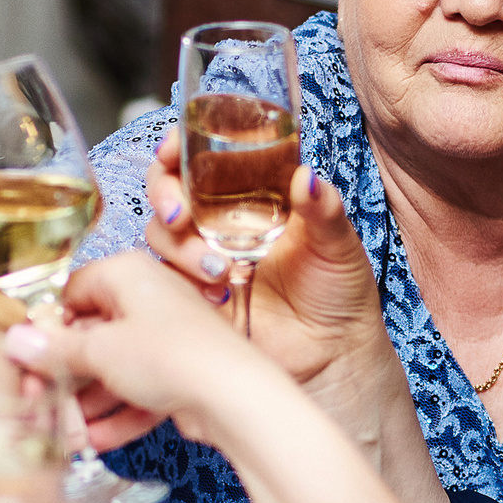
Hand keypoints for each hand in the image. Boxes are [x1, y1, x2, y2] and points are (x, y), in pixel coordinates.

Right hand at [2, 253, 282, 448]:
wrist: (234, 395)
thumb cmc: (172, 354)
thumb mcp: (99, 351)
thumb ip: (55, 349)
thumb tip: (15, 340)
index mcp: (127, 274)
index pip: (72, 293)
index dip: (47, 328)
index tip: (26, 359)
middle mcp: (149, 299)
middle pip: (92, 335)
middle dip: (64, 375)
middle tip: (37, 401)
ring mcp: (167, 338)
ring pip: (115, 369)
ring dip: (88, 403)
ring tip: (63, 433)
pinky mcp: (181, 373)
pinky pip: (140, 391)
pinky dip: (119, 415)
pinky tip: (95, 442)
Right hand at [141, 135, 403, 419]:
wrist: (332, 358)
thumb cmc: (341, 294)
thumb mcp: (339, 245)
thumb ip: (324, 209)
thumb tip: (306, 175)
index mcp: (255, 195)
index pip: (207, 156)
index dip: (181, 145)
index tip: (173, 148)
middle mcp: (222, 221)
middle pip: (169, 189)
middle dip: (164, 194)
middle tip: (181, 215)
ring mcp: (204, 256)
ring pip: (160, 233)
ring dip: (178, 245)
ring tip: (220, 269)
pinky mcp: (194, 295)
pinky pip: (164, 279)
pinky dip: (181, 279)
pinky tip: (216, 292)